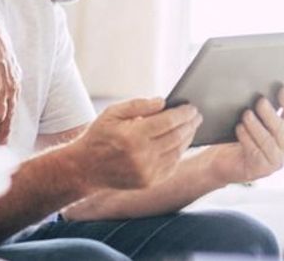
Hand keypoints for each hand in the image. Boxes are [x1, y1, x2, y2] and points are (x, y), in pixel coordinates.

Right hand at [0, 27, 21, 142]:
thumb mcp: (5, 60)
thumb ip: (5, 71)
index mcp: (16, 81)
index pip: (14, 105)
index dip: (9, 119)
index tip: (5, 129)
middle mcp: (12, 87)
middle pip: (9, 114)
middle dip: (4, 130)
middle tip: (0, 142)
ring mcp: (2, 89)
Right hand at [67, 97, 201, 190]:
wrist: (86, 168)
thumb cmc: (100, 135)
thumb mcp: (112, 112)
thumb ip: (138, 105)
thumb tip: (163, 102)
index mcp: (133, 136)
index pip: (168, 122)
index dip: (183, 113)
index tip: (192, 107)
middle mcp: (142, 155)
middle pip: (176, 136)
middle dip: (190, 124)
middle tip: (197, 115)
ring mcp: (147, 172)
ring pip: (177, 151)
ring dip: (188, 137)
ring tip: (191, 127)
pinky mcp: (149, 182)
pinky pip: (171, 165)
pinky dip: (179, 152)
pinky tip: (181, 143)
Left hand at [205, 87, 283, 184]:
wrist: (224, 162)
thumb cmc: (239, 139)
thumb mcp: (254, 123)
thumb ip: (261, 112)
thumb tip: (261, 91)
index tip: (282, 89)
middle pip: (281, 129)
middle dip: (270, 114)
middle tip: (259, 101)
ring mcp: (275, 161)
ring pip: (268, 141)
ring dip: (256, 126)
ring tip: (246, 114)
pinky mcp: (261, 169)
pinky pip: (255, 151)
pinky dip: (246, 138)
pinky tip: (239, 129)